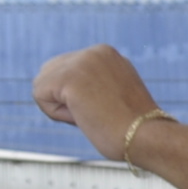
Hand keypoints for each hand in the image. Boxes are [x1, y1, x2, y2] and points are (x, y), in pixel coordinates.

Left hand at [31, 47, 159, 158]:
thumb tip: (67, 90)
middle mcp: (93, 51)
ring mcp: (81, 61)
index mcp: (105, 53)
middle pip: (48, 75)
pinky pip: (40, 96)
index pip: (65, 72)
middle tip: (98, 112)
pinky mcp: (69, 77)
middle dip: (64, 100)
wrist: (147, 137)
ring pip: (43, 86)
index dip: (77, 97)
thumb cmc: (133, 128)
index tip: (107, 106)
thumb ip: (93, 83)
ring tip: (92, 114)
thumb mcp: (114, 93)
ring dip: (61, 108)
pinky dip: (57, 114)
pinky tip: (84, 115)